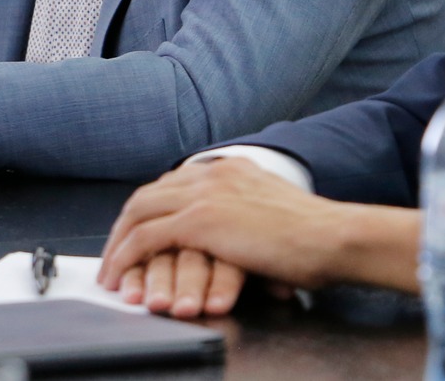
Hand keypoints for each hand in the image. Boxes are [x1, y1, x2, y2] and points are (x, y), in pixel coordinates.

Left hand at [97, 158, 422, 314]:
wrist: (333, 237)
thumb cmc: (316, 237)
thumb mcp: (274, 212)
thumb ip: (247, 214)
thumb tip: (230, 240)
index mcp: (231, 168)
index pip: (173, 183)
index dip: (150, 210)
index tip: (137, 234)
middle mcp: (213, 173)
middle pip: (149, 195)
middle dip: (124, 227)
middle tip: (113, 255)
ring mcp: (204, 194)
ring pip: (139, 214)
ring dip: (118, 244)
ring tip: (111, 272)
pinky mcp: (200, 221)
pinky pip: (146, 238)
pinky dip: (127, 257)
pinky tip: (121, 276)